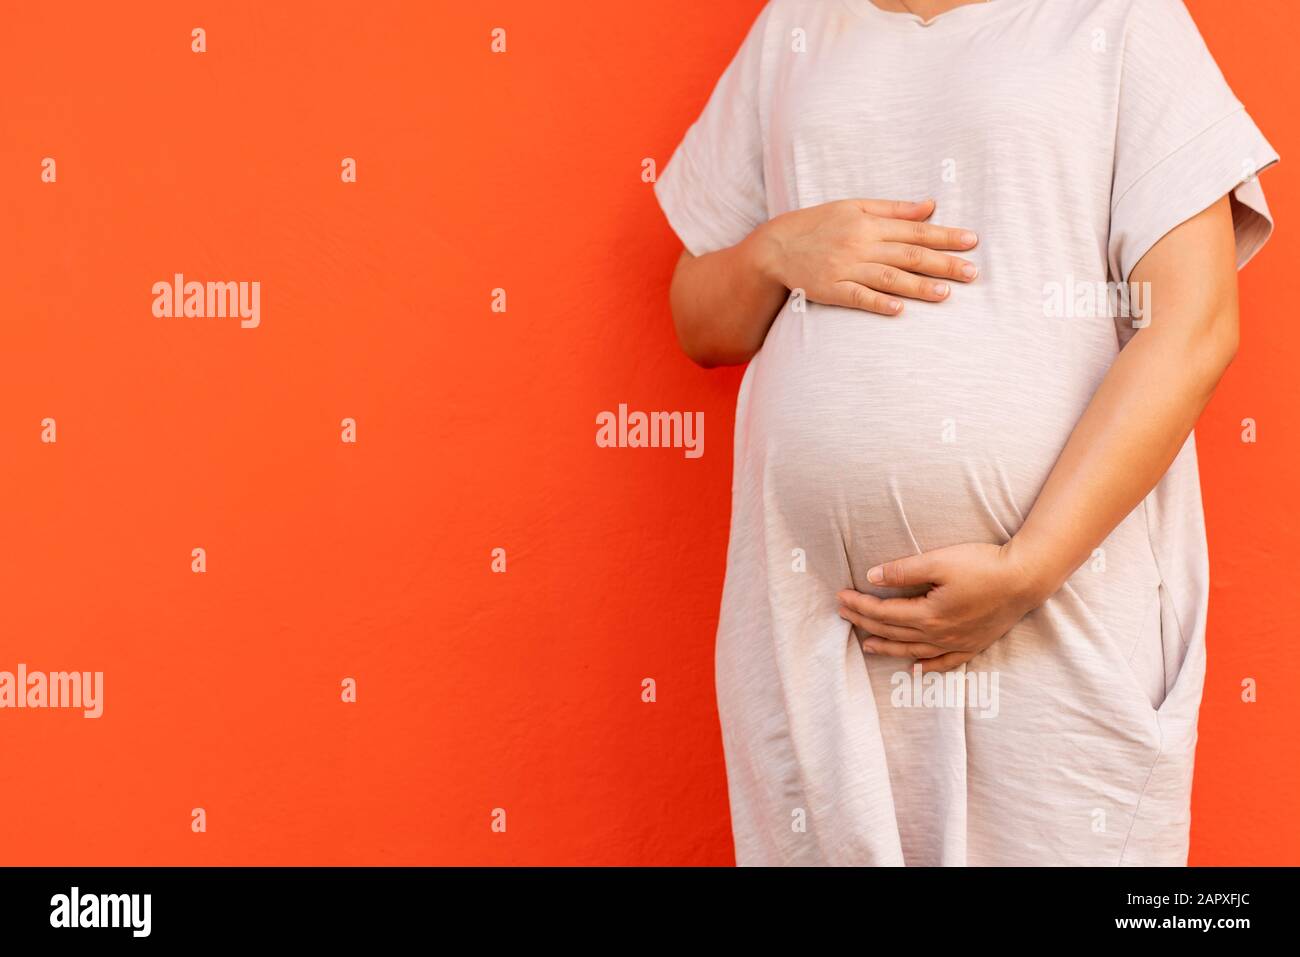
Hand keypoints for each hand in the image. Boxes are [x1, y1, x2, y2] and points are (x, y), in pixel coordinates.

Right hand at [753, 198, 979, 315]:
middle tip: (972, 272)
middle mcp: (860, 245)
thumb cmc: (817, 224)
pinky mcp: (831, 290)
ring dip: (918, 286)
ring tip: (946, 294)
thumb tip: (930, 205)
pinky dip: (878, 303)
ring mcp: (845, 269)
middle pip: (908, 254)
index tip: (972, 241)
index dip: (945, 235)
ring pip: (888, 277)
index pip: (915, 230)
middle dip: (942, 263)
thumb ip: (893, 209)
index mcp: (868, 224)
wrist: (775, 247)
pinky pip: (857, 298)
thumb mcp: (854, 207)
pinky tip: (899, 310)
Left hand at [836, 542, 1048, 672]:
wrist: (1025, 579)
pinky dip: (928, 667)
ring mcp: (957, 643)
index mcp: (927, 614)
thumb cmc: (983, 565)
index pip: (883, 612)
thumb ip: (904, 571)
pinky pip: (945, 662)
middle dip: (864, 622)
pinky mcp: (973, 644)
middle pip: (893, 632)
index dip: (859, 605)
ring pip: (913, 650)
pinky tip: (916, 669)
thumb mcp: (939, 561)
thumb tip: (872, 576)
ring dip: (887, 647)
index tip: (840, 597)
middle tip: (843, 614)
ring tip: (867, 645)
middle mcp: (939, 634)